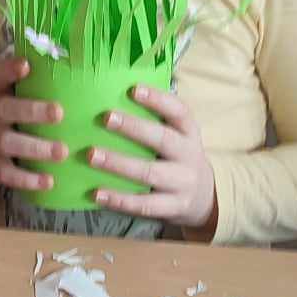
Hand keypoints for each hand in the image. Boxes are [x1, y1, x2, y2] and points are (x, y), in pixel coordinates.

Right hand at [0, 56, 67, 196]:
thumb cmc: (17, 113)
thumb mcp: (21, 95)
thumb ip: (44, 82)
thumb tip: (92, 66)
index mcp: (0, 90)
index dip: (8, 69)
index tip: (26, 65)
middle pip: (6, 108)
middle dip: (32, 110)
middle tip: (59, 113)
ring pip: (8, 142)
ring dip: (35, 147)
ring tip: (62, 152)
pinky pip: (8, 174)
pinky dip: (27, 179)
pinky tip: (49, 181)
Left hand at [89, 83, 216, 232]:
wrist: (204, 196)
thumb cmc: (177, 157)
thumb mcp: (177, 136)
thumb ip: (155, 119)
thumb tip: (112, 95)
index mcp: (189, 132)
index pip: (178, 112)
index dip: (158, 100)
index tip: (134, 89)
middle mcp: (189, 155)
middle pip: (162, 139)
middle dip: (134, 128)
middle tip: (106, 117)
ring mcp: (183, 183)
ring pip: (150, 172)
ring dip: (119, 163)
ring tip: (92, 155)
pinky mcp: (174, 207)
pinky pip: (145, 204)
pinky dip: (120, 200)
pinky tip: (97, 193)